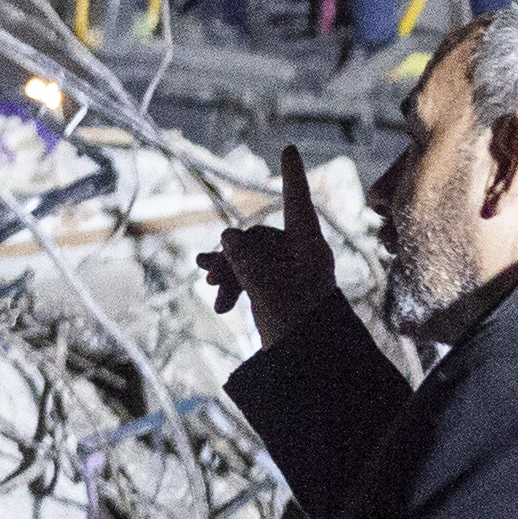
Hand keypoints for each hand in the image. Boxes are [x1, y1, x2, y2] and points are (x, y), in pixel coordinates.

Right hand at [211, 150, 352, 331]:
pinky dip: (237, 287)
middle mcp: (303, 256)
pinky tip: (221, 303)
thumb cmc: (296, 326)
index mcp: (308, 246)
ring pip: (253, 260)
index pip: (296, 202)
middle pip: (260, 238)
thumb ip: (243, 257)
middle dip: (231, 255)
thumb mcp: (263, 288)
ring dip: (229, 272)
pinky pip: (255, 279)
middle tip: (207, 277)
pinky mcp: (282, 294)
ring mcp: (292, 275)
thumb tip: (228, 236)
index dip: (291, 175)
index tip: (289, 149)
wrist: (310, 368)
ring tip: (210, 288)